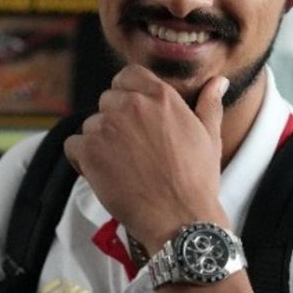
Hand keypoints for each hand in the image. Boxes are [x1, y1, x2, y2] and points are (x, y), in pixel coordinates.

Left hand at [64, 64, 230, 251]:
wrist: (180, 218)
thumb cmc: (197, 180)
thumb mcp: (209, 137)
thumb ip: (209, 104)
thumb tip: (218, 82)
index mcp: (161, 97)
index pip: (128, 75)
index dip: (127, 92)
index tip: (132, 112)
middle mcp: (131, 105)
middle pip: (107, 100)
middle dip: (114, 119)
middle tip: (130, 147)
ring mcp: (108, 127)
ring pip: (91, 124)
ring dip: (99, 140)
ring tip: (120, 165)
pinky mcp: (90, 151)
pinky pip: (74, 145)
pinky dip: (82, 158)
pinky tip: (101, 173)